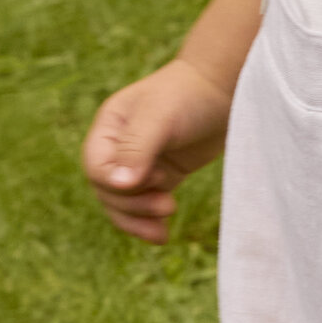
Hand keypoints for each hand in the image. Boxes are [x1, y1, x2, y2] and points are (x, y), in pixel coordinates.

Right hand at [82, 57, 233, 243]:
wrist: (225, 88)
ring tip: (163, 230)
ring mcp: (140, 163)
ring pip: (124, 204)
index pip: (96, 167)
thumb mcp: (161, 117)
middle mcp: (119, 146)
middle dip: (134, 204)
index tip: (151, 179)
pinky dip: (150, 222)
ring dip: (140, 219)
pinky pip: (146, 206)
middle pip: (108, 191)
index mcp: (109, 127)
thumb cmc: (190, 96)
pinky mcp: (163, 175)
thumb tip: (116, 185)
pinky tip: (163, 234)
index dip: (116, 182)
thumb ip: (136, 149)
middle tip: (167, 205)